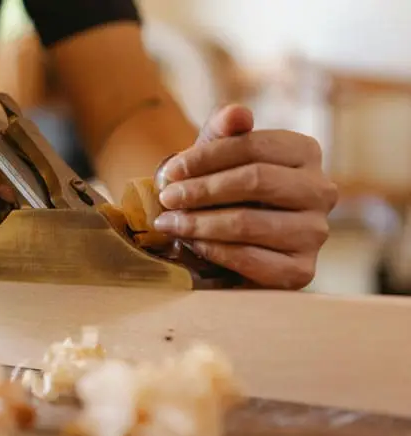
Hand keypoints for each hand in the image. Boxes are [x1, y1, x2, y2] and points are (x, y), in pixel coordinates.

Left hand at [152, 104, 337, 289]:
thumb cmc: (223, 191)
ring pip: (249, 222)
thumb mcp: (217, 156)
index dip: (206, 157)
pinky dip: (214, 250)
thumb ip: (223, 130)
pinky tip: (193, 244)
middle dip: (201, 190)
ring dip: (199, 223)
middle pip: (255, 180)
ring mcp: (315, 232)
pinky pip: (251, 259)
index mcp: (305, 152)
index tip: (170, 170)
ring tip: (169, 223)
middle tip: (166, 198)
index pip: (254, 145)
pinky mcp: (302, 271)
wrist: (228, 241)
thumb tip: (236, 113)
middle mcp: (320, 190)